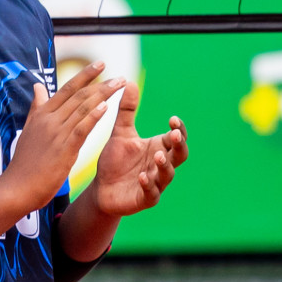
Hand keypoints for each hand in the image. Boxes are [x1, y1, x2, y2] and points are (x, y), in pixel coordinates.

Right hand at [3, 62, 123, 209]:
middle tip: (120, 76)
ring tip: (120, 84)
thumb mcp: (30, 130)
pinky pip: (81, 128)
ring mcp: (56, 133)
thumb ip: (37, 108)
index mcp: (42, 114)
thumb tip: (37, 86)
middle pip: (78, 96)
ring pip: (82, 108)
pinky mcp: (63, 148)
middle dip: (100, 83)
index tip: (100, 64)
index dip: (84, 76)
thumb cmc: (26, 162)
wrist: (17, 187)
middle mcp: (49, 119)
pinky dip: (93, 116)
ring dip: (102, 95)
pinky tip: (106, 107)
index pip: (66, 89)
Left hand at [88, 82, 188, 216]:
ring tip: (157, 155)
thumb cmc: (115, 161)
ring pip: (168, 175)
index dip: (179, 130)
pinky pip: (152, 193)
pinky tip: (143, 176)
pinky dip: (149, 185)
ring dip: (165, 165)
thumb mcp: (121, 133)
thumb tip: (130, 82)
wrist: (101, 189)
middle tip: (174, 134)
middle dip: (179, 146)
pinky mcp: (145, 199)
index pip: (177, 138)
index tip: (173, 119)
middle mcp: (162, 165)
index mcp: (159, 148)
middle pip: (180, 155)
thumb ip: (127, 111)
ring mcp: (156, 183)